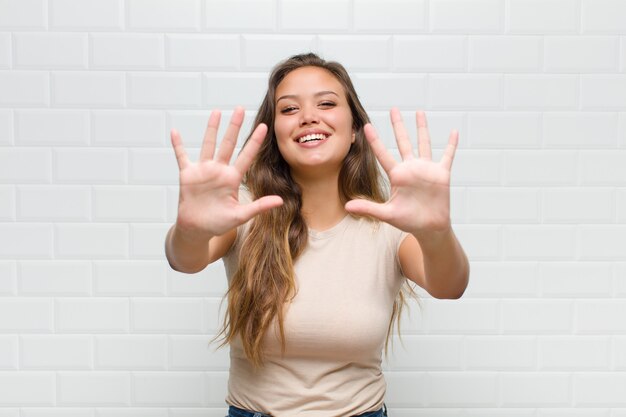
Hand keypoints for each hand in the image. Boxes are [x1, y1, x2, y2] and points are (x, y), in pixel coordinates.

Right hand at [171, 107, 282, 239]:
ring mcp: (203, 171)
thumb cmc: (218, 223)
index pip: (246, 156)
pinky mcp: (188, 174)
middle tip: (240, 108)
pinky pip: (181, 156)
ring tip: (217, 112)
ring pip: (208, 144)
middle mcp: (219, 170)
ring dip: (212, 128)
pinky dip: (177, 145)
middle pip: (228, 143)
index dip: (254, 141)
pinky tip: (174, 132)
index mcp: (232, 179)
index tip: (264, 126)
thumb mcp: (240, 215)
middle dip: (234, 126)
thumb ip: (259, 206)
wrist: (197, 229)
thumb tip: (280, 201)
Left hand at [345, 108, 457, 237]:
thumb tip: (346, 206)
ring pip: (424, 143)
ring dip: (422, 128)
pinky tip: (453, 132)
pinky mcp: (441, 173)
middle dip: (398, 125)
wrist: (429, 228)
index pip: (383, 154)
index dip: (375, 141)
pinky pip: (447, 155)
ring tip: (419, 112)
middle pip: (403, 142)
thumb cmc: (408, 221)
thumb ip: (368, 208)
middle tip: (393, 109)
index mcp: (397, 175)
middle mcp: (410, 168)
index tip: (367, 126)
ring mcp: (426, 169)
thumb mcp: (387, 214)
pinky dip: (451, 144)